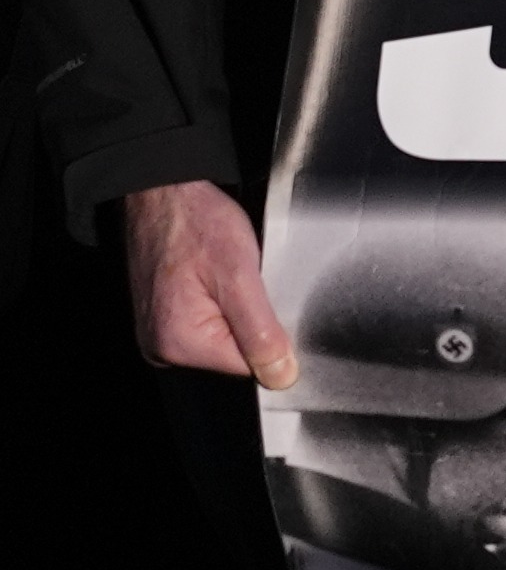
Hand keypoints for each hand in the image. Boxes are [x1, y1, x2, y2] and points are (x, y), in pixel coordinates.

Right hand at [123, 181, 293, 384]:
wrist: (162, 192)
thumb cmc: (195, 223)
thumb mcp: (239, 275)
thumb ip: (261, 332)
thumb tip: (281, 377)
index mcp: (178, 344)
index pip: (250, 368)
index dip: (272, 339)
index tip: (269, 302)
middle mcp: (162, 347)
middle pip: (236, 355)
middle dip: (254, 323)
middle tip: (246, 281)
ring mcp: (160, 333)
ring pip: (226, 338)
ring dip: (240, 311)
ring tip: (230, 277)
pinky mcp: (166, 318)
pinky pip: (210, 324)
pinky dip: (224, 305)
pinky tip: (219, 280)